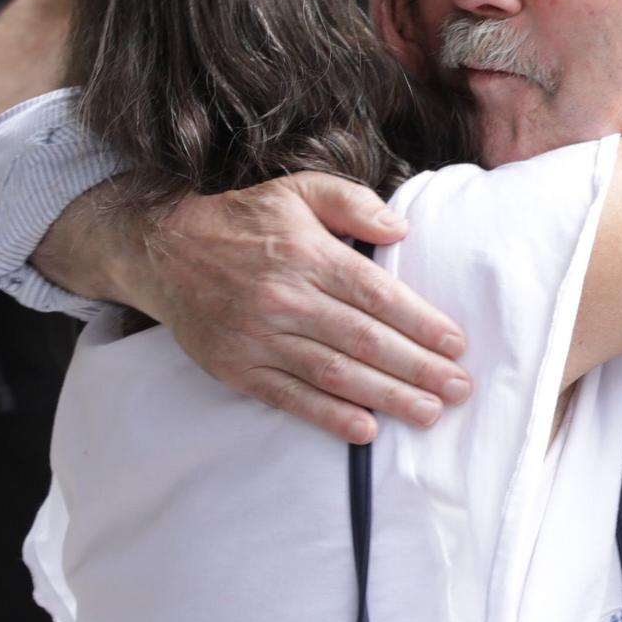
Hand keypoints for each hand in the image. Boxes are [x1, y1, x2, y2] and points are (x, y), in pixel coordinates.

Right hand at [127, 172, 473, 443]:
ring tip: (429, 413)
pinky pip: (290, 398)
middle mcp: (285, 299)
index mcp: (307, 255)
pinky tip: (366, 430)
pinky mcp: (238, 368)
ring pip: (334, 374)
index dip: (421, 323)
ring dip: (387, 398)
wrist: (163, 249)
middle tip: (459, 388)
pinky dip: (329, 417)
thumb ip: (352, 202)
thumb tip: (401, 227)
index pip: (376, 295)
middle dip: (417, 368)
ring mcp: (259, 338)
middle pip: (364, 340)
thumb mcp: (298, 190)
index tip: (457, 344)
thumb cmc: (244, 220)